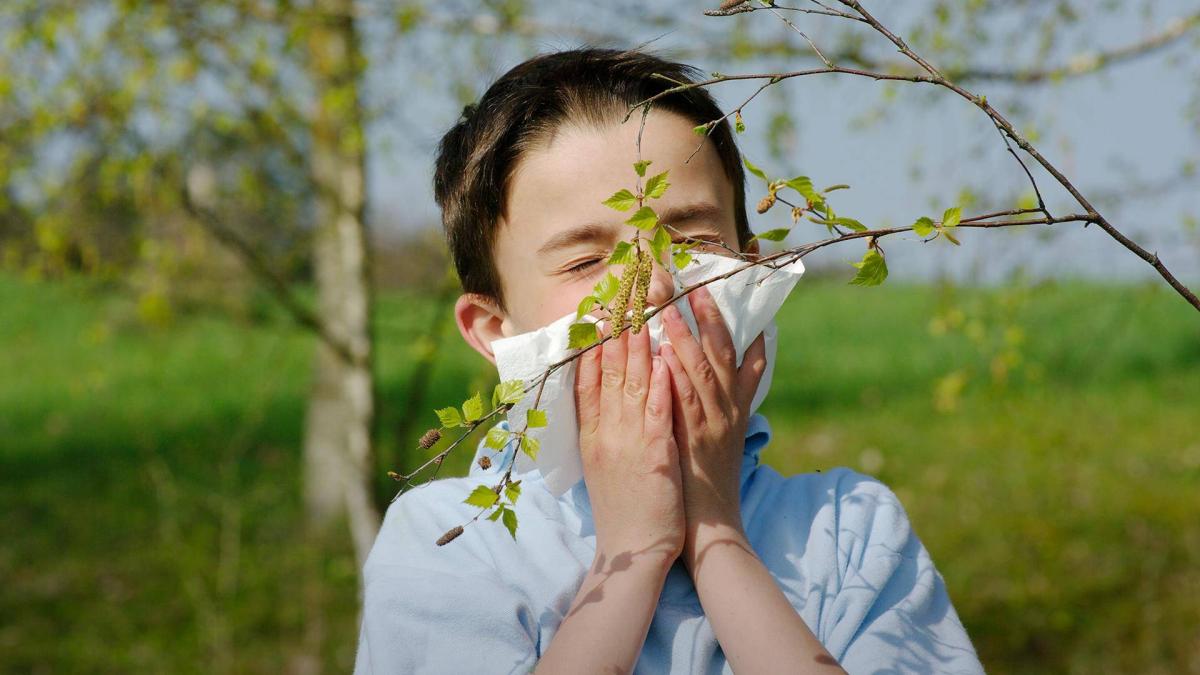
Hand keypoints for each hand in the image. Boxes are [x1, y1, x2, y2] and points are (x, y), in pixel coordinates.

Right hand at [574, 322, 684, 562]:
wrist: (631, 552)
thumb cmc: (622, 508)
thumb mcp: (601, 463)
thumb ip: (602, 427)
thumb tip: (605, 394)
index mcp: (591, 435)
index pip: (586, 379)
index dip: (590, 342)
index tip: (596, 312)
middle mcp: (605, 433)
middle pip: (608, 372)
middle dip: (615, 330)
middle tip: (622, 295)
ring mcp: (628, 442)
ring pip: (632, 384)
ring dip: (638, 345)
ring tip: (643, 311)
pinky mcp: (654, 455)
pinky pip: (657, 413)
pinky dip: (660, 384)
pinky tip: (665, 358)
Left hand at [658, 285, 766, 555]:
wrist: (710, 525)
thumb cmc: (706, 482)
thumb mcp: (718, 438)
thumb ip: (713, 405)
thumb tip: (697, 375)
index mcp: (737, 407)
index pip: (746, 358)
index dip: (736, 322)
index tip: (723, 292)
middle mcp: (730, 409)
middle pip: (723, 351)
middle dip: (707, 314)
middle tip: (691, 283)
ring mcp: (714, 421)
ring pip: (703, 367)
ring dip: (686, 333)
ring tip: (670, 303)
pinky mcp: (695, 437)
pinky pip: (685, 397)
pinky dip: (675, 370)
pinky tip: (663, 349)